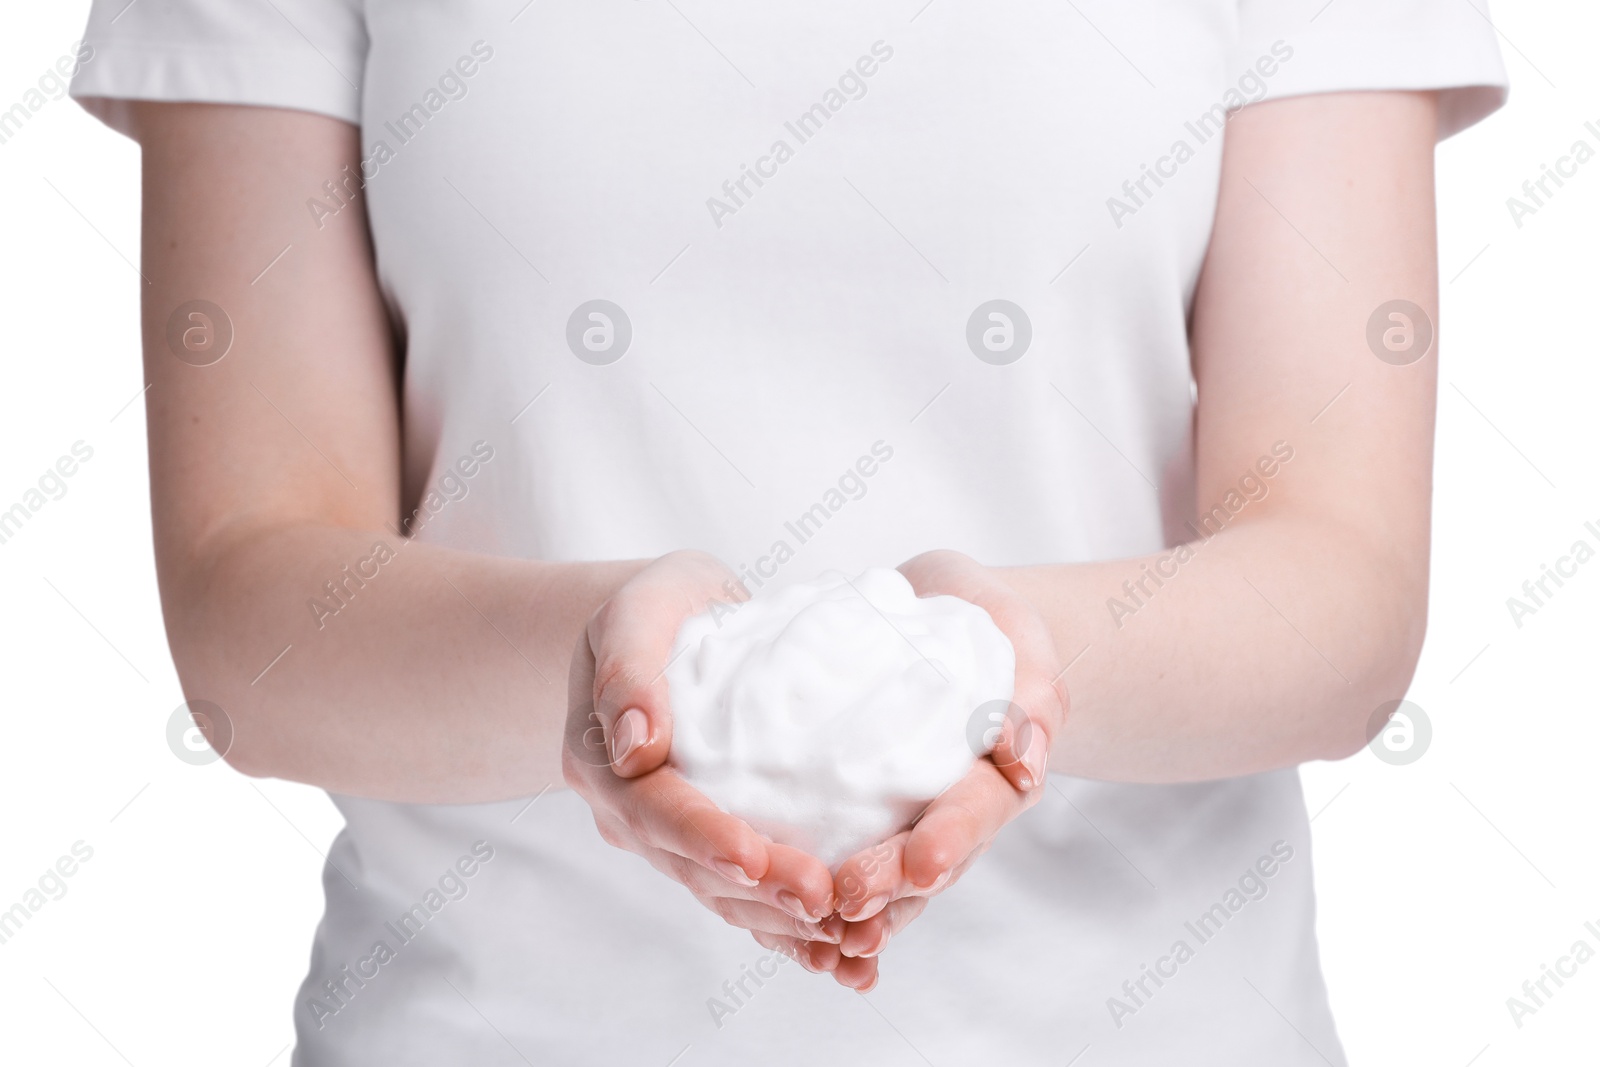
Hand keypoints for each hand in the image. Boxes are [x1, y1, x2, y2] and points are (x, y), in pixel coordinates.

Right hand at [563, 551, 866, 983]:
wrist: (669, 627)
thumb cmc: (658, 606)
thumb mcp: (637, 610)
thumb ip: (628, 668)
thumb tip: (634, 747)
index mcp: (602, 761)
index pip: (652, 808)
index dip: (702, 835)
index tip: (752, 857)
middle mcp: (633, 815)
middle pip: (695, 867)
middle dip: (761, 891)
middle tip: (825, 903)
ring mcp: (674, 840)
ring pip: (727, 897)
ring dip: (787, 928)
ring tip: (850, 948)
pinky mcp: (717, 847)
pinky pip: (754, 898)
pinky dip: (797, 934)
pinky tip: (851, 962)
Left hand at [827, 549, 1068, 963]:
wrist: (940, 610)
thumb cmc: (990, 624)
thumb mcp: (1021, 642)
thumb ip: (1032, 697)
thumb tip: (1025, 765)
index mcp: (995, 776)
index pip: (973, 811)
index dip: (949, 839)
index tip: (924, 864)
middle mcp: (947, 811)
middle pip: (920, 859)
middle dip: (888, 883)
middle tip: (850, 900)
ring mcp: (901, 816)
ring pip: (882, 876)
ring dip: (854, 909)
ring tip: (819, 932)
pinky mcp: (854, 805)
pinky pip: (836, 848)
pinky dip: (815, 888)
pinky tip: (781, 916)